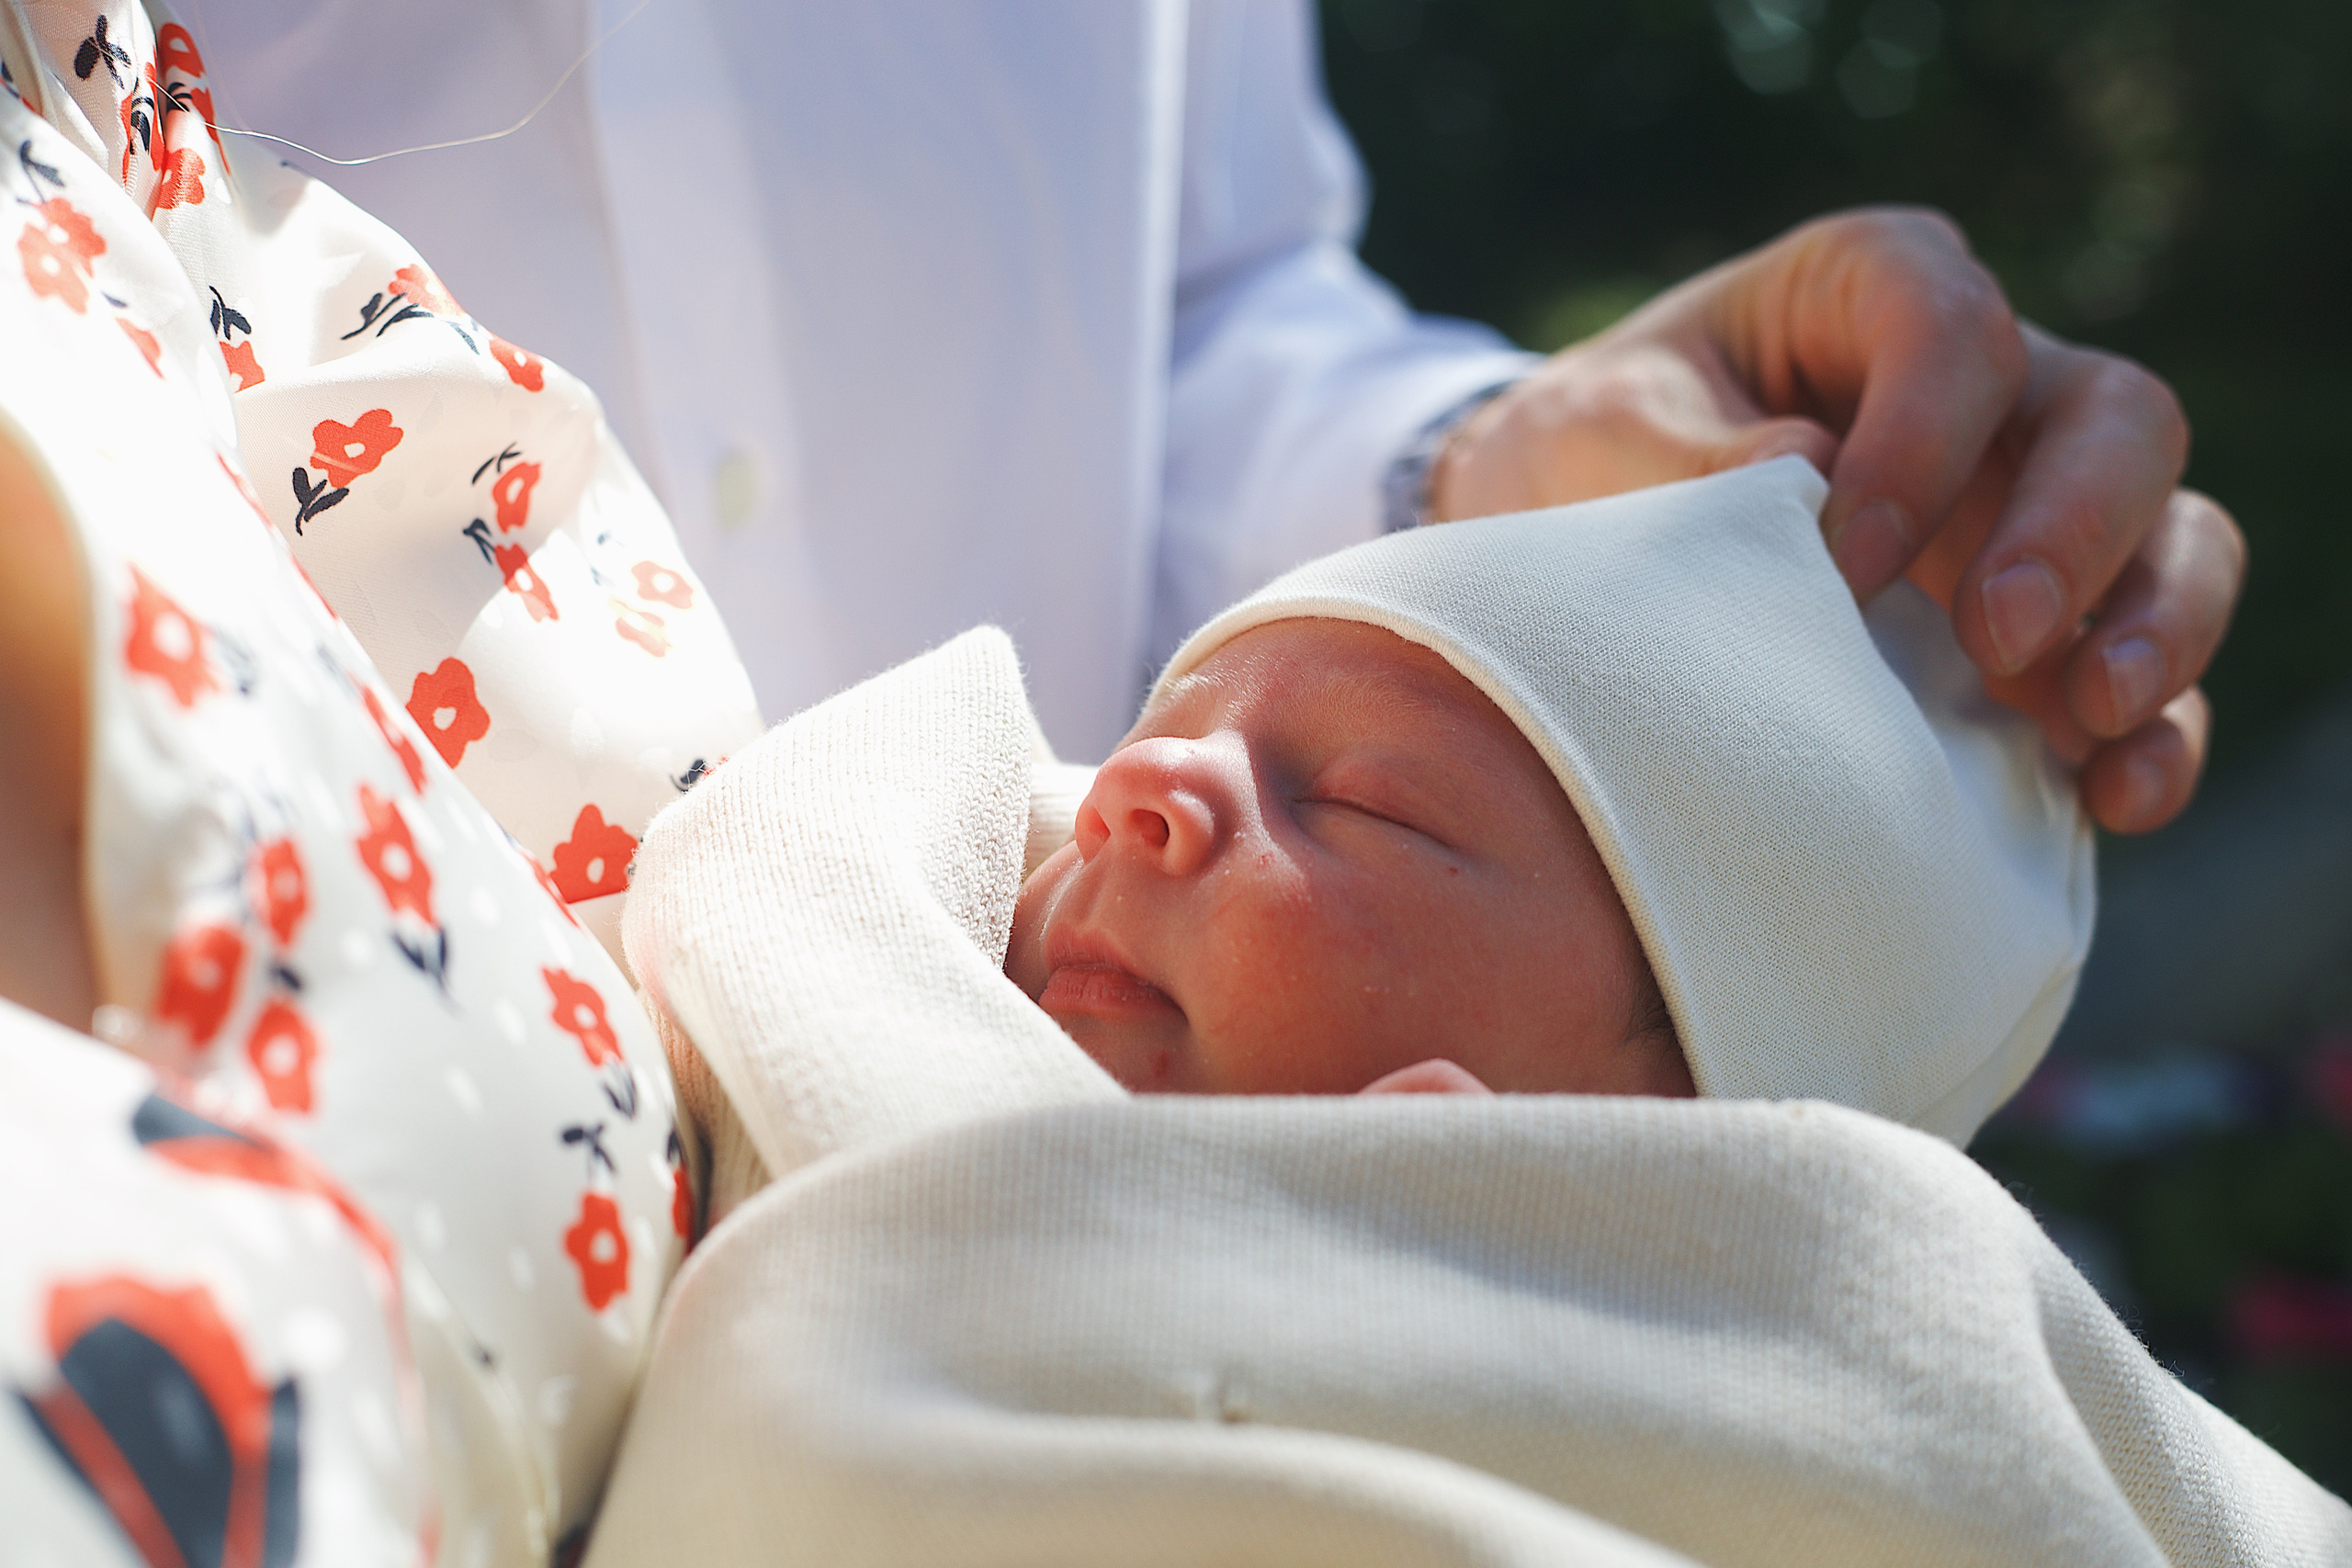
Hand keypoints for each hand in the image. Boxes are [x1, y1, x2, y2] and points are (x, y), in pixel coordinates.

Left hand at [1427, 207, 2242, 833]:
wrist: (1565, 534)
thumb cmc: (1583, 452)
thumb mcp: (1592, 433)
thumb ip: (1683, 453)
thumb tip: (1805, 478)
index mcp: (1869, 289)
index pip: (1954, 329)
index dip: (1923, 439)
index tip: (1844, 559)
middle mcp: (1985, 382)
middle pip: (2112, 417)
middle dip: (2076, 530)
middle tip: (2001, 638)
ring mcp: (2030, 500)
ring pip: (2171, 530)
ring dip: (2154, 625)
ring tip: (2090, 716)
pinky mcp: (2045, 619)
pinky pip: (2138, 659)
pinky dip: (2153, 729)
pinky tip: (2120, 797)